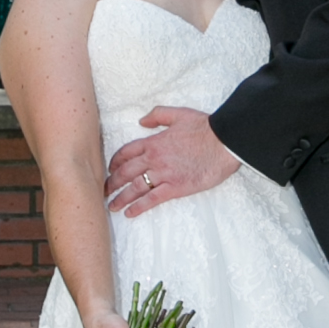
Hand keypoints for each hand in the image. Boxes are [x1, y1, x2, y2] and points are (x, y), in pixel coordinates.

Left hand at [105, 104, 240, 215]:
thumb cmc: (204, 128)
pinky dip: (138, 207)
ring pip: (135, 188)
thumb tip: (142, 121)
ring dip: (121, 198)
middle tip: (105, 191)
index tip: (110, 170)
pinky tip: (129, 213)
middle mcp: (154, 159)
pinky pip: (151, 200)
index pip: (126, 153)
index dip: (115, 162)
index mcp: (153, 142)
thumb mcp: (178, 114)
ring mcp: (163, 174)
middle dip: (112, 183)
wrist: (223, 142)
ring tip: (112, 206)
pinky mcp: (175, 188)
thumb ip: (157, 115)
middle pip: (126, 172)